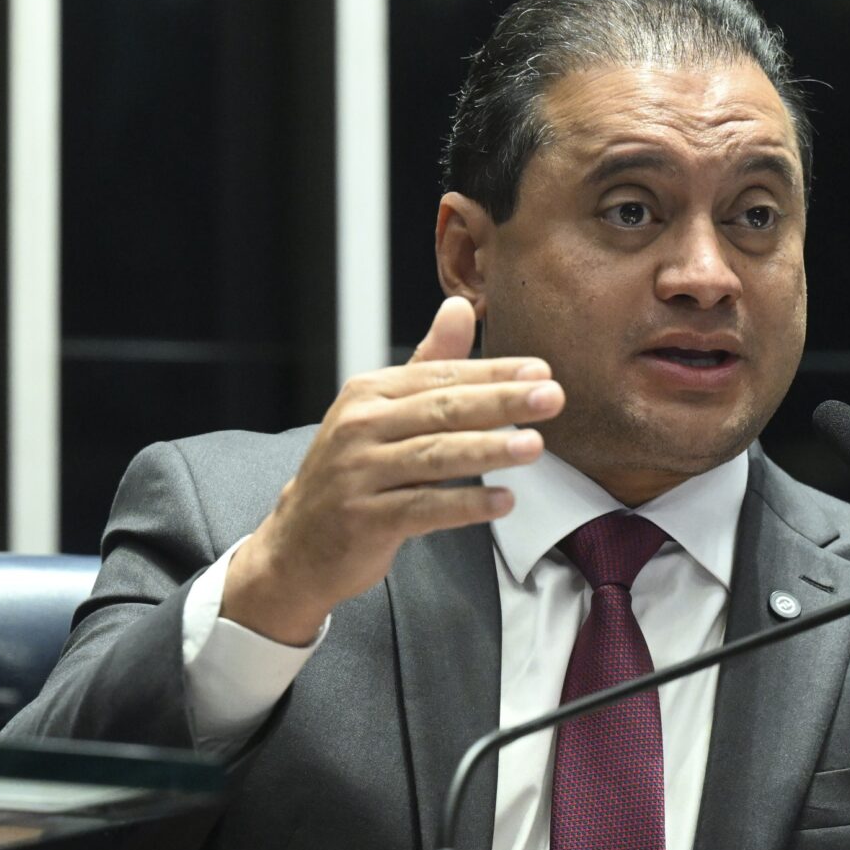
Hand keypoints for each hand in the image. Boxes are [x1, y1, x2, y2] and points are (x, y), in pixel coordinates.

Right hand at [223, 297, 561, 644]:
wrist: (298, 543)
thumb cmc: (354, 471)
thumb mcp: (383, 410)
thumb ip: (428, 362)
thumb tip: (461, 306)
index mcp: (369, 392)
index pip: (440, 376)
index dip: (494, 372)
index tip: (541, 372)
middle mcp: (359, 427)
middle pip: (441, 409)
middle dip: (501, 401)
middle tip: (551, 398)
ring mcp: (358, 474)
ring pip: (433, 456)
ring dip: (488, 449)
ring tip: (534, 446)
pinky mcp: (364, 519)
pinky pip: (423, 509)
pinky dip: (465, 505)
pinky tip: (503, 501)